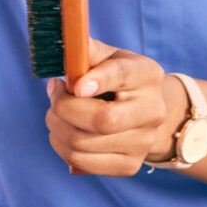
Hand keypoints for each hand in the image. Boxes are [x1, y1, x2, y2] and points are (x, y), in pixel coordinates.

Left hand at [45, 41, 190, 175]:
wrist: (142, 113)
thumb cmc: (116, 79)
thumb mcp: (108, 57)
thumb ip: (88, 50)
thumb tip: (69, 42)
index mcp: (148, 75)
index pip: (123, 75)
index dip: (98, 80)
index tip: (74, 85)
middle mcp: (153, 111)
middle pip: (103, 119)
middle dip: (64, 108)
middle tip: (54, 94)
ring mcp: (143, 142)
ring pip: (84, 143)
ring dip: (56, 128)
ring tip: (55, 114)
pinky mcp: (128, 165)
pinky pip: (82, 162)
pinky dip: (62, 149)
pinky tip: (63, 134)